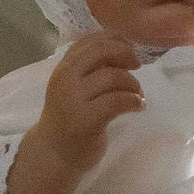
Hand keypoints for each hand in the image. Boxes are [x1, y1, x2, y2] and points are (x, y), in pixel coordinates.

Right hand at [36, 29, 144, 183]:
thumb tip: (121, 47)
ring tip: (138, 94)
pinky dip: (134, 100)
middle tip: (137, 66)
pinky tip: (138, 106)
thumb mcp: (72, 87)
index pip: (89, 41)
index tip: (129, 48)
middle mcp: (66, 79)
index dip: (114, 39)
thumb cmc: (68, 118)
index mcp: (63, 68)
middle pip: (101, 52)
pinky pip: (118, 100)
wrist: (54, 154)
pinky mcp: (87, 119)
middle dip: (125, 54)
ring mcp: (75, 99)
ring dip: (133, 83)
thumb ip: (88, 68)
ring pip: (113, 77)